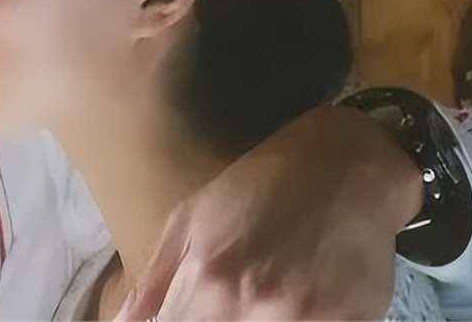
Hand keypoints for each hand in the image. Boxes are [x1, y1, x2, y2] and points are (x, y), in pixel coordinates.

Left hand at [116, 106, 421, 320]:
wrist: (343, 165)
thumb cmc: (257, 186)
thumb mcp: (192, 217)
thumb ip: (154, 279)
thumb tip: (120, 321)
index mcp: (209, 277)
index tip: (194, 309)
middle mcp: (254, 301)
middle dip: (221, 321)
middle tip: (236, 297)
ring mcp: (306, 315)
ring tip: (269, 293)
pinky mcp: (351, 321)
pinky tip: (303, 299)